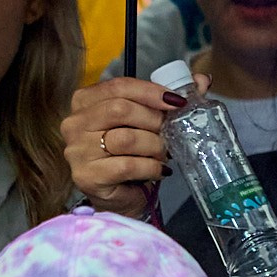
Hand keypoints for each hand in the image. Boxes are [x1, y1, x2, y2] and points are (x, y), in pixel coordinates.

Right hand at [62, 74, 191, 217]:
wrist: (122, 196)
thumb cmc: (132, 154)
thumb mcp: (149, 122)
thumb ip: (170, 99)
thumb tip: (201, 80)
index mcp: (85, 101)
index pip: (119, 86)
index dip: (151, 91)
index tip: (177, 101)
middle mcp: (74, 123)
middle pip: (120, 109)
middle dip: (154, 120)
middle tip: (170, 132)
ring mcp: (77, 151)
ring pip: (125, 138)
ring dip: (154, 146)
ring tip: (164, 152)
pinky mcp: (87, 176)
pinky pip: (127, 165)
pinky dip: (151, 167)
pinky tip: (159, 170)